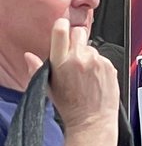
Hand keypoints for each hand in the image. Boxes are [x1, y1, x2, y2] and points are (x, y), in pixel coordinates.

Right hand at [26, 18, 117, 141]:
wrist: (92, 120)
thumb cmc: (70, 106)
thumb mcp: (48, 87)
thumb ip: (38, 69)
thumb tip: (29, 56)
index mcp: (61, 63)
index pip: (61, 32)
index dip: (62, 25)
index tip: (62, 25)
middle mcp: (80, 59)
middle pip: (79, 32)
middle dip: (76, 39)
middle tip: (74, 54)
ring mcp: (97, 61)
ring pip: (91, 47)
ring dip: (88, 55)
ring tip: (85, 74)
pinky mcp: (110, 65)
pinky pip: (103, 57)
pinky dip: (99, 64)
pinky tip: (95, 78)